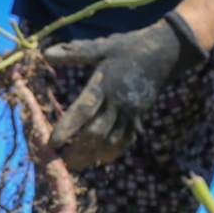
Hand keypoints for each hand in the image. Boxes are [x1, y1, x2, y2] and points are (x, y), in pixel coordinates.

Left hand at [44, 11, 206, 169]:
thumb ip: (74, 52)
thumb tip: (45, 53)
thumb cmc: (130, 48)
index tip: (52, 142)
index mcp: (105, 85)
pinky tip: (100, 160)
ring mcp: (131, 112)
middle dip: (77, 149)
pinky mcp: (140, 117)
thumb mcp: (102, 46)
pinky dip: (114, 151)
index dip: (67, 127)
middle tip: (60, 162)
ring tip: (75, 166)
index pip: (83, 110)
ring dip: (92, 154)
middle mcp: (118, 102)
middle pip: (96, 132)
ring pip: (110, 140)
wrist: (168, 51)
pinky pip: (127, 139)